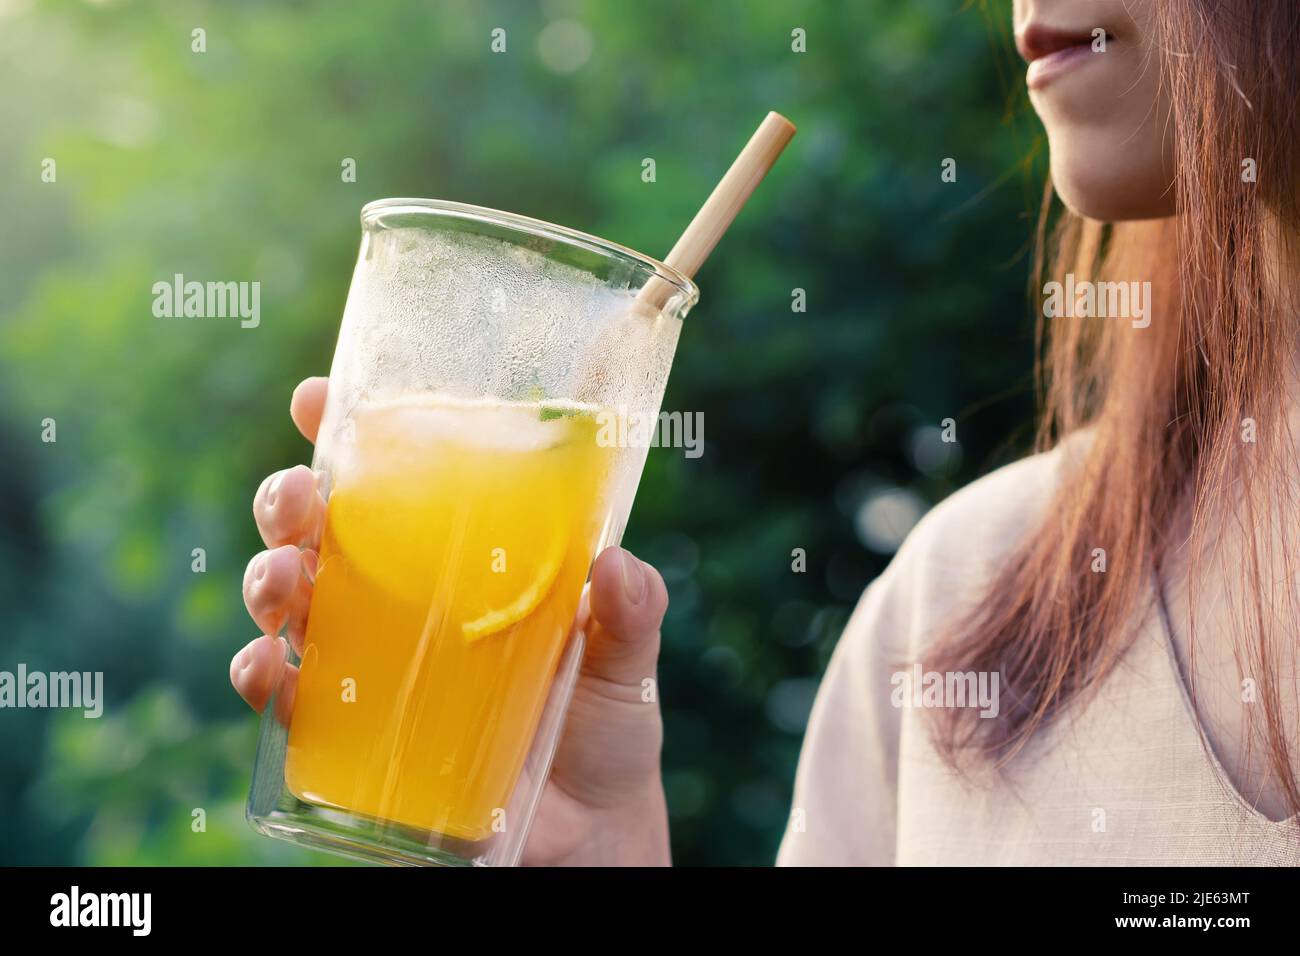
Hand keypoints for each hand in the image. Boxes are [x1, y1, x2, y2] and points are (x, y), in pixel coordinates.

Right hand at [229, 377, 671, 865]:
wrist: (589, 835)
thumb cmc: (604, 729)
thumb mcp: (627, 660)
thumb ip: (631, 612)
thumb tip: (618, 564)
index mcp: (459, 563)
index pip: (394, 483)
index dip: (349, 436)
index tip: (321, 398)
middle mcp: (401, 604)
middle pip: (321, 534)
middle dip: (289, 503)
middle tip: (296, 499)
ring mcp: (369, 668)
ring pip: (291, 606)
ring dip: (269, 583)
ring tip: (285, 584)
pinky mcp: (350, 739)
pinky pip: (288, 703)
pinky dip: (264, 682)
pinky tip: (270, 671)